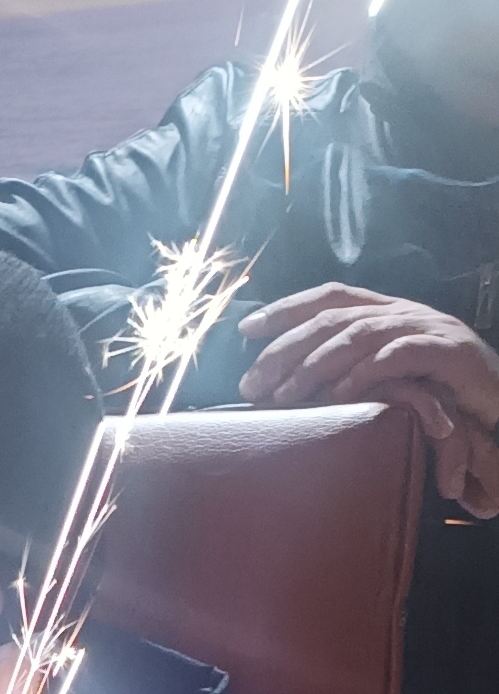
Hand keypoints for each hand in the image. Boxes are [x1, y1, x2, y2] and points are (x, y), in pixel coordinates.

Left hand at [240, 284, 498, 514]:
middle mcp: (403, 311)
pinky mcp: (447, 353)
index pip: (330, 296)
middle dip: (286, 349)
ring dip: (314, 366)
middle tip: (252, 383)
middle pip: (333, 318)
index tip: (246, 328)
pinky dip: (363, 374)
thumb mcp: (393, 373)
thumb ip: (355, 367)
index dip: (287, 308)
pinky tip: (336, 394)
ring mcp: (426, 328)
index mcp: (388, 309)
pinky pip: (397, 357)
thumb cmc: (443, 389)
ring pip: (358, 336)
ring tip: (282, 397)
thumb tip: (298, 383)